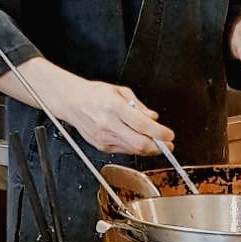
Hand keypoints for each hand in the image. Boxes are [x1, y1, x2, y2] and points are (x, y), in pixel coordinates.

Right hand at [50, 75, 172, 156]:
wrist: (71, 102)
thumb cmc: (94, 94)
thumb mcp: (120, 91)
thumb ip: (139, 106)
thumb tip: (153, 118)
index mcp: (115, 107)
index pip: (143, 125)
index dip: (160, 133)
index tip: (169, 135)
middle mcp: (109, 124)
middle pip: (139, 143)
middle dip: (158, 147)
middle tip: (168, 145)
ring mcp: (104, 138)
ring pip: (133, 150)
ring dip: (148, 149)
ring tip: (156, 144)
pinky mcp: (101, 146)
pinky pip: (124, 150)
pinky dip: (134, 148)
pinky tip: (138, 142)